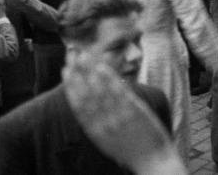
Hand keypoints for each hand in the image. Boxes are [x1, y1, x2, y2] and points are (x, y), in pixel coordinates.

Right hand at [63, 60, 185, 173]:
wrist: (152, 163)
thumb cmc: (132, 151)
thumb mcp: (108, 141)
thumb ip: (99, 124)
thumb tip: (91, 108)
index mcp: (95, 132)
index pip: (79, 105)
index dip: (71, 86)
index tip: (65, 71)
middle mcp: (103, 123)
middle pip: (86, 94)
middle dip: (77, 74)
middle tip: (70, 56)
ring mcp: (117, 117)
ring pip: (99, 91)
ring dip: (90, 71)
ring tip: (83, 55)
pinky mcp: (133, 112)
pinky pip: (118, 93)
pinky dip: (109, 79)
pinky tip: (102, 67)